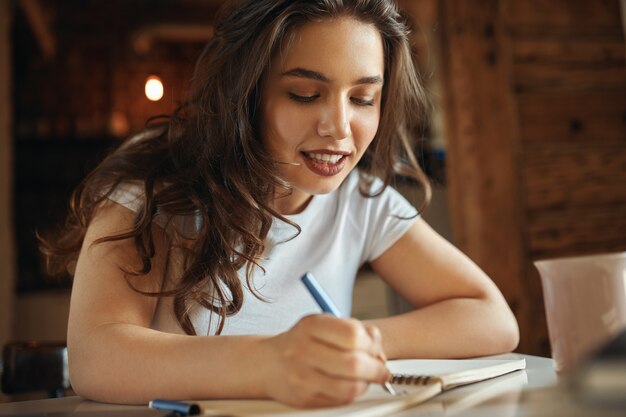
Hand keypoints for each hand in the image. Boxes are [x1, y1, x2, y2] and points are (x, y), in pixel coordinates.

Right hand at [259, 314, 390, 407]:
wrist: (268, 363)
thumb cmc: (302, 341)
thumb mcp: (324, 324)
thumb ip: (353, 329)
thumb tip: (377, 343)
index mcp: (311, 326)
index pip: (353, 334)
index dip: (372, 344)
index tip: (376, 349)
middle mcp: (303, 350)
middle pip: (354, 364)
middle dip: (376, 369)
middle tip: (382, 370)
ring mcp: (302, 377)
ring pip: (350, 388)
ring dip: (366, 385)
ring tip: (365, 379)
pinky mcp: (304, 399)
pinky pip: (340, 401)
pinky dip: (352, 394)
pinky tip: (349, 385)